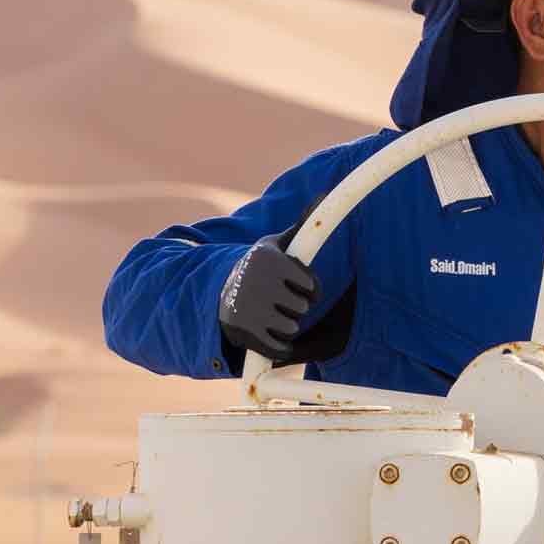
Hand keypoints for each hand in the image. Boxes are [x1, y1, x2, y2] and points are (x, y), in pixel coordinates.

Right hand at [218, 236, 318, 363]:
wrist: (222, 296)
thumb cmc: (260, 269)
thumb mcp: (276, 245)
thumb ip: (302, 225)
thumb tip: (321, 195)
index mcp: (268, 260)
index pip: (313, 287)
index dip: (310, 289)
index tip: (298, 286)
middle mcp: (256, 283)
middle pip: (303, 308)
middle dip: (297, 306)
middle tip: (280, 299)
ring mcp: (249, 309)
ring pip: (293, 328)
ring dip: (288, 325)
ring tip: (272, 313)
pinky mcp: (244, 333)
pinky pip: (280, 348)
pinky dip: (280, 345)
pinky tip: (271, 333)